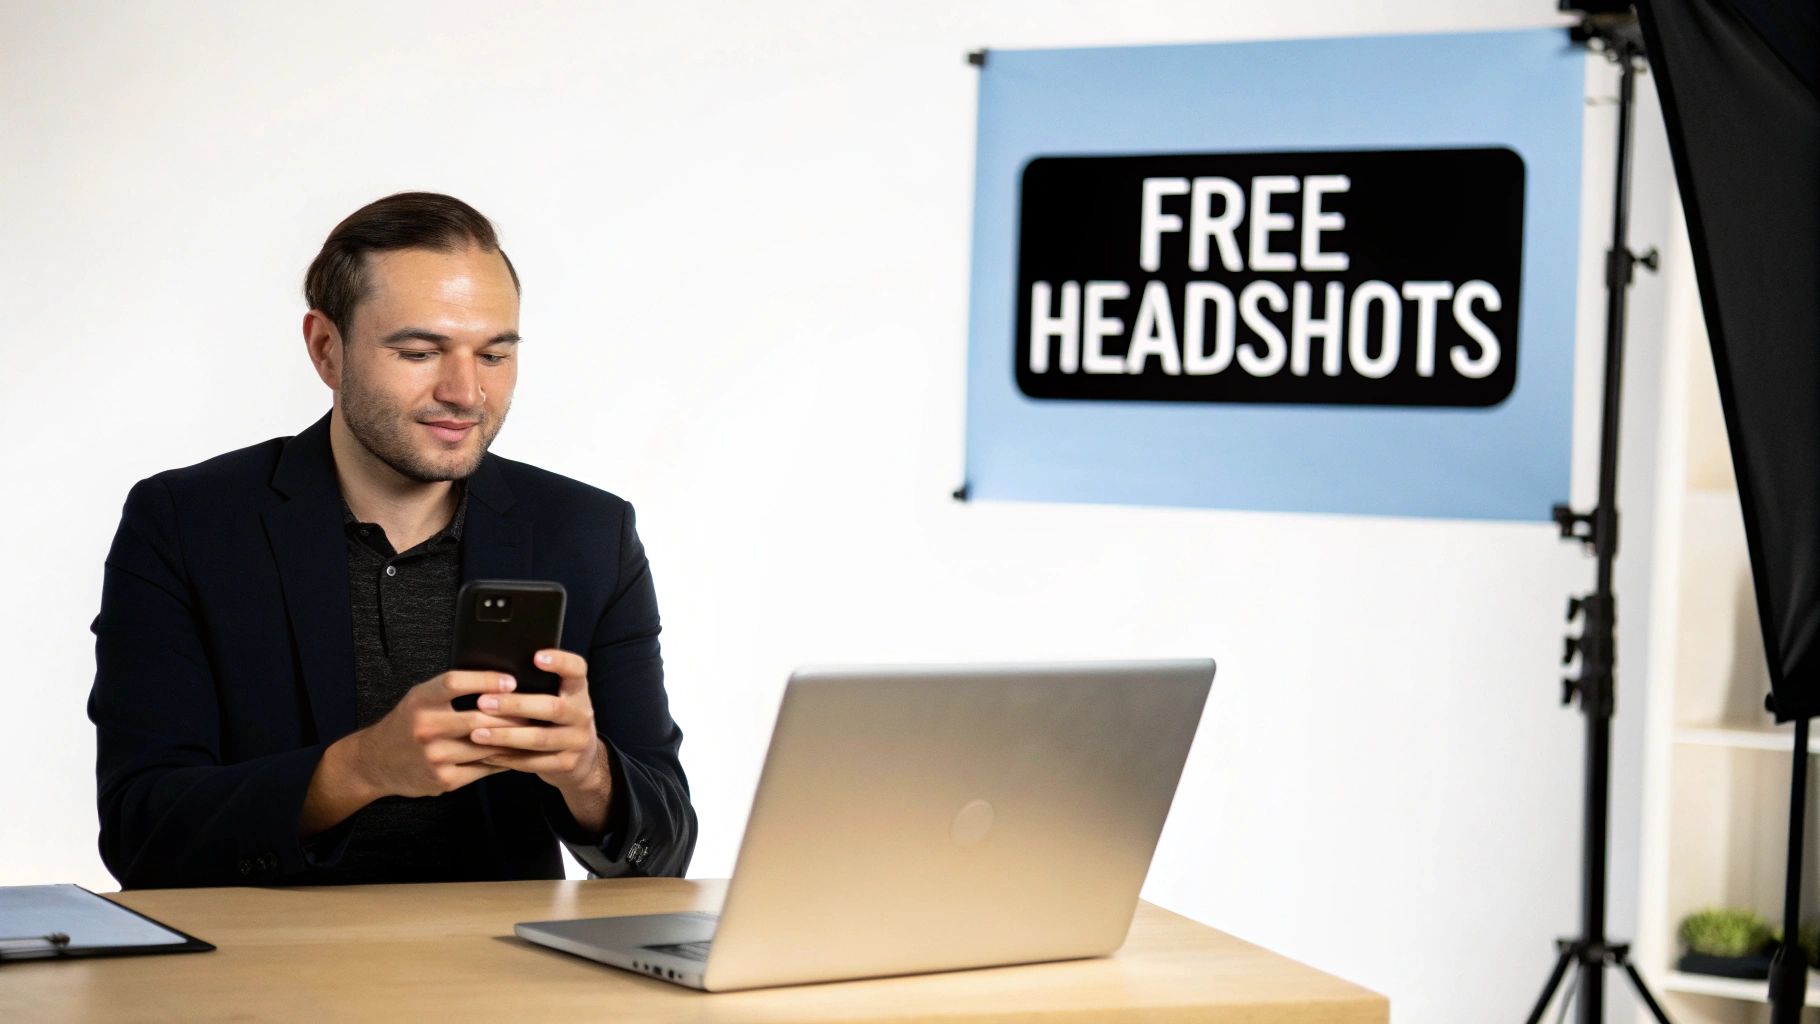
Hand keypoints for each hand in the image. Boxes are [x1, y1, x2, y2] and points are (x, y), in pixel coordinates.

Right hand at [348, 671, 531, 799]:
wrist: (376, 762)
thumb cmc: (408, 723)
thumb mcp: (420, 698)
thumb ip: (450, 690)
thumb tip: (498, 682)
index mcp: (421, 701)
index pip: (456, 683)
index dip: (487, 680)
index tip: (512, 681)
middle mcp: (426, 728)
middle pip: (479, 718)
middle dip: (512, 714)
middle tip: (536, 709)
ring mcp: (435, 756)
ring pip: (486, 746)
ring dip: (514, 739)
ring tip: (535, 730)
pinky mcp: (444, 779)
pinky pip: (483, 768)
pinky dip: (504, 759)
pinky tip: (518, 752)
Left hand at [469, 649, 610, 813]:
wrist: (582, 760)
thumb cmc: (557, 721)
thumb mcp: (558, 699)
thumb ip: (537, 687)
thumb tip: (494, 676)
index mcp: (578, 691)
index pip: (577, 670)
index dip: (560, 662)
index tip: (536, 657)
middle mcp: (582, 714)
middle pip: (552, 707)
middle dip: (515, 705)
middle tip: (483, 702)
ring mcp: (577, 741)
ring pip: (540, 738)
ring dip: (505, 735)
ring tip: (476, 733)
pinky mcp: (566, 764)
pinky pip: (533, 762)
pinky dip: (506, 758)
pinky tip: (485, 754)